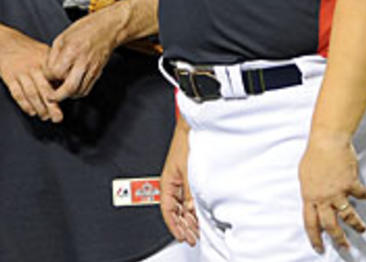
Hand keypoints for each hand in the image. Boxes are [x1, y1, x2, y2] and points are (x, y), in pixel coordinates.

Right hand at [0, 29, 62, 122]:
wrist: (4, 42)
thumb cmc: (28, 51)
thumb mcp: (44, 53)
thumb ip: (54, 68)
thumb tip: (66, 86)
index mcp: (45, 60)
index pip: (56, 79)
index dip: (61, 92)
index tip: (66, 104)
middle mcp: (34, 66)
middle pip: (44, 89)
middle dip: (52, 105)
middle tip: (58, 118)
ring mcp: (20, 72)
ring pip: (31, 93)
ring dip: (39, 108)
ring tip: (45, 117)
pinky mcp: (9, 77)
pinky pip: (17, 93)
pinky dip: (24, 105)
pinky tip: (31, 112)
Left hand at [45, 11, 117, 99]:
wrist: (107, 28)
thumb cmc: (84, 30)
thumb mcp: (62, 37)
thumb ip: (53, 55)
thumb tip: (47, 71)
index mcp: (71, 51)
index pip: (55, 72)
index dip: (48, 76)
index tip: (46, 75)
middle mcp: (83, 62)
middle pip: (69, 88)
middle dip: (57, 96)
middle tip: (50, 97)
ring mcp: (92, 69)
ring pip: (78, 92)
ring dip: (67, 96)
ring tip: (60, 91)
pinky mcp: (98, 73)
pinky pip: (86, 89)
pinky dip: (77, 93)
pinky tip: (71, 89)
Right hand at [160, 121, 197, 245]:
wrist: (194, 128)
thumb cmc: (187, 142)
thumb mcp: (189, 173)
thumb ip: (190, 195)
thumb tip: (193, 212)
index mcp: (166, 182)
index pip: (167, 211)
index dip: (174, 226)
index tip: (183, 237)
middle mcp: (171, 182)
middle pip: (174, 210)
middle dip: (183, 226)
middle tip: (193, 237)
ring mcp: (180, 179)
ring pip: (182, 205)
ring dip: (189, 219)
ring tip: (197, 230)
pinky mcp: (188, 176)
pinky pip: (188, 197)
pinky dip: (193, 208)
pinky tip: (199, 215)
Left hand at [298, 134, 365, 253]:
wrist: (326, 141)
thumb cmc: (315, 155)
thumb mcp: (305, 176)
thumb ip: (310, 191)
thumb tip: (313, 199)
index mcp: (309, 196)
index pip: (310, 223)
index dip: (314, 237)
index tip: (318, 247)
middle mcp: (323, 197)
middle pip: (330, 225)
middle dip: (338, 239)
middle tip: (344, 246)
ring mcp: (337, 192)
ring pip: (347, 216)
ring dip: (356, 224)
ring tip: (362, 229)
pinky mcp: (350, 184)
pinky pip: (360, 195)